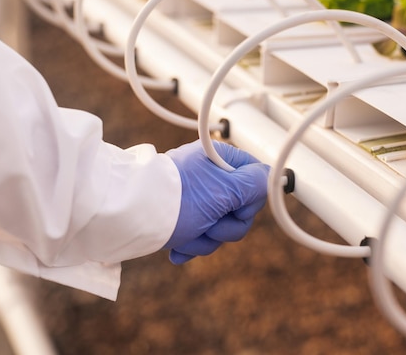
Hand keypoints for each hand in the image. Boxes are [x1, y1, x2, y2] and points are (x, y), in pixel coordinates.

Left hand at [164, 140, 268, 263]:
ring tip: (187, 233)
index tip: (234, 205)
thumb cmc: (178, 200)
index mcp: (221, 160)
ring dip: (205, 238)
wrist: (131, 217)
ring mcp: (197, 197)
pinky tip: (177, 246)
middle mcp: (210, 176)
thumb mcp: (226, 189)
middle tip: (207, 221)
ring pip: (222, 228)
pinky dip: (191, 243)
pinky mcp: (184, 216)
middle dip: (224, 226)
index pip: (256, 181)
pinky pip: (201, 235)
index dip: (249, 202)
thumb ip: (257, 182)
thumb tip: (274, 177)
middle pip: (240, 210)